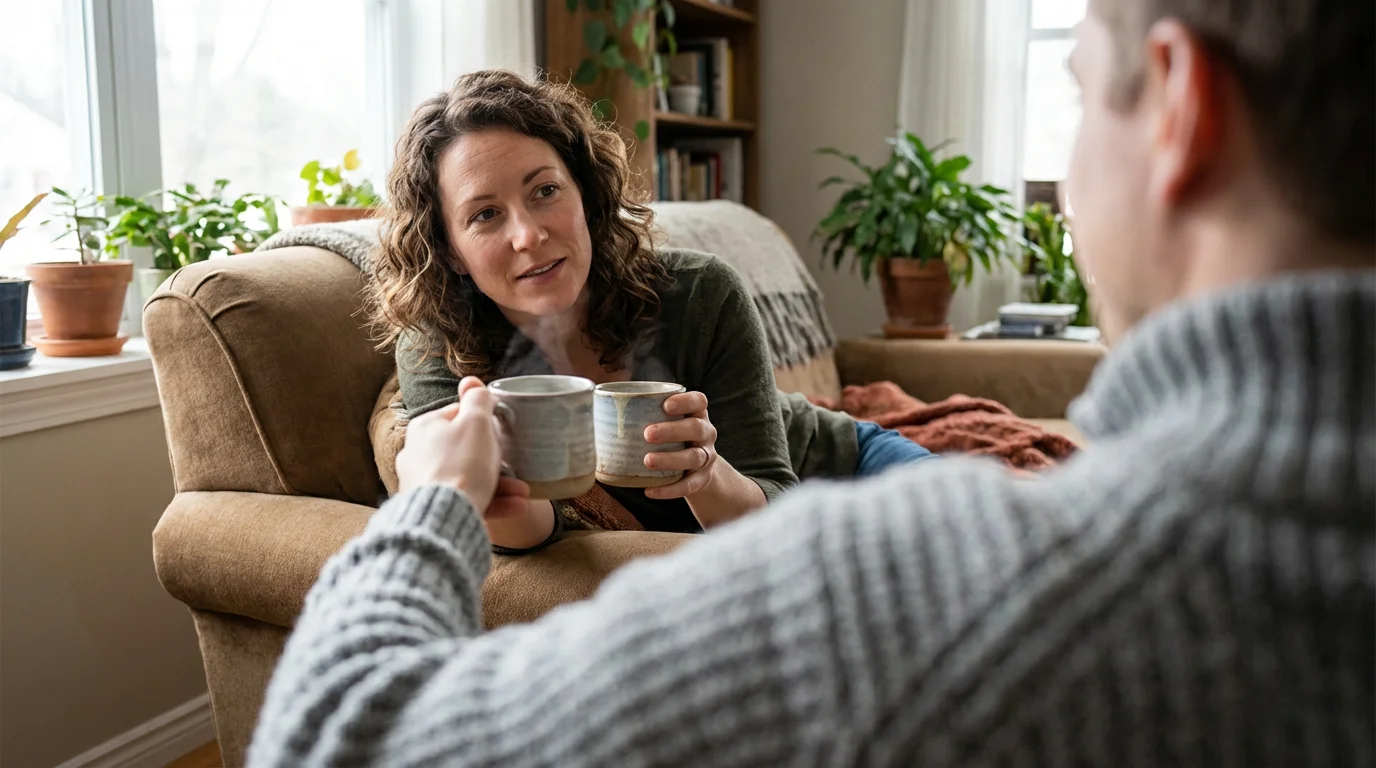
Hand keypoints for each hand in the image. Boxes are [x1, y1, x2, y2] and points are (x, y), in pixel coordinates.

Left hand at [397, 376, 528, 514]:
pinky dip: (491, 501)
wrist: (444, 517)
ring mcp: (423, 483)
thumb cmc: (461, 465)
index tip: (501, 432)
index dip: (484, 422)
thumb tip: (472, 383)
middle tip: (516, 464)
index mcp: (425, 427)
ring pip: (468, 477)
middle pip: (464, 449)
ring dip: (500, 483)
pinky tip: (515, 506)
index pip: (458, 415)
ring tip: (523, 492)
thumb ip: (478, 400)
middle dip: (495, 458)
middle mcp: (418, 454)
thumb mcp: (476, 423)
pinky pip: (466, 499)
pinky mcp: (433, 508)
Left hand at [642, 391, 719, 499]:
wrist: (698, 470)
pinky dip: (670, 490)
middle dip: (672, 430)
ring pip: (694, 457)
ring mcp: (706, 457)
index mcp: (696, 414)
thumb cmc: (672, 439)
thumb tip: (597, 405)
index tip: (665, 405)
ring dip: (670, 459)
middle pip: (696, 428)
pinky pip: (689, 485)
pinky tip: (650, 491)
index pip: (699, 401)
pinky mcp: (702, 480)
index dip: (685, 401)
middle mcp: (706, 433)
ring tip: (647, 461)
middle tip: (647, 434)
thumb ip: (643, 413)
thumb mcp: (666, 423)